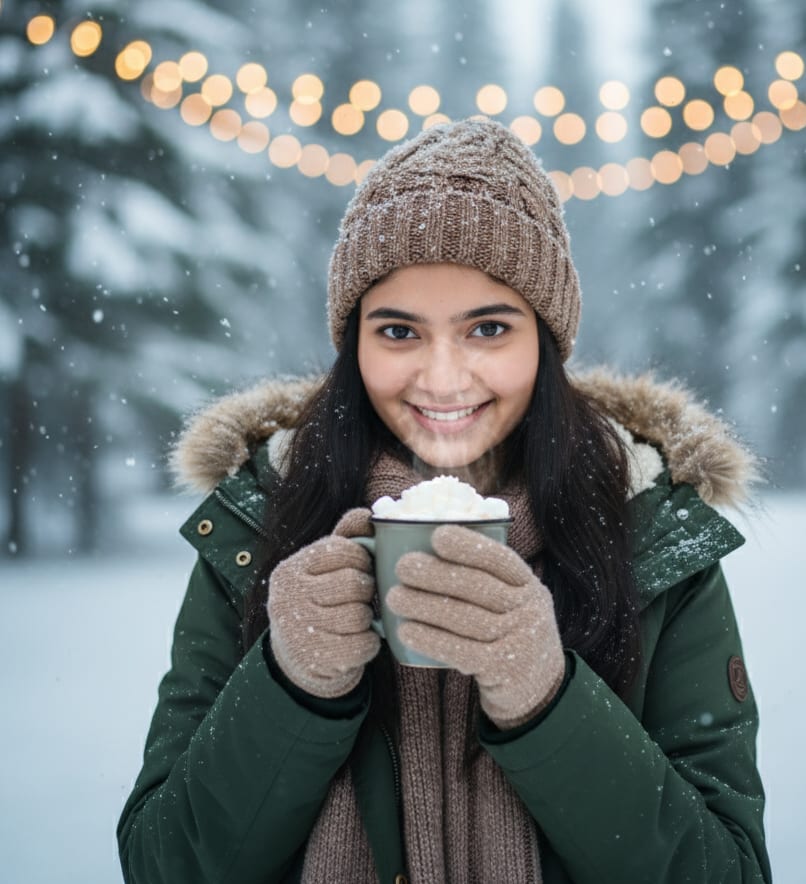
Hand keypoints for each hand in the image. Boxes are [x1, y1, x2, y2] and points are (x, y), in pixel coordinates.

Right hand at [268, 508, 379, 698]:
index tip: (362, 567)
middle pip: (353, 583)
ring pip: (359, 614)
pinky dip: (370, 642)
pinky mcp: (316, 659)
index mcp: (290, 570)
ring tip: (360, 616)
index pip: (340, 549)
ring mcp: (299, 631)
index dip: (362, 557)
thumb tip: (370, 514)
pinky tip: (360, 638)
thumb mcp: (324, 566)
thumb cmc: (319, 599)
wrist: (299, 657)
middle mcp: (288, 598)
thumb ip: (346, 536)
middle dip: (367, 588)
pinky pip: (363, 644)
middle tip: (363, 594)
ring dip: (368, 617)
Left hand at [387, 524, 565, 727]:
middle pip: (478, 587)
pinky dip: (431, 640)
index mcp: (529, 586)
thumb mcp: (516, 602)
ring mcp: (519, 641)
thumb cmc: (512, 632)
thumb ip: (490, 580)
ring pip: (466, 619)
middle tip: (402, 566)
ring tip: (394, 597)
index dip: (468, 547)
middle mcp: (529, 610)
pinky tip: (405, 631)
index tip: (436, 535)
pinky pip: (461, 652)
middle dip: (436, 574)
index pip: (501, 560)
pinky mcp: (502, 670)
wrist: (540, 687)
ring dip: (425, 606)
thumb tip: (429, 548)